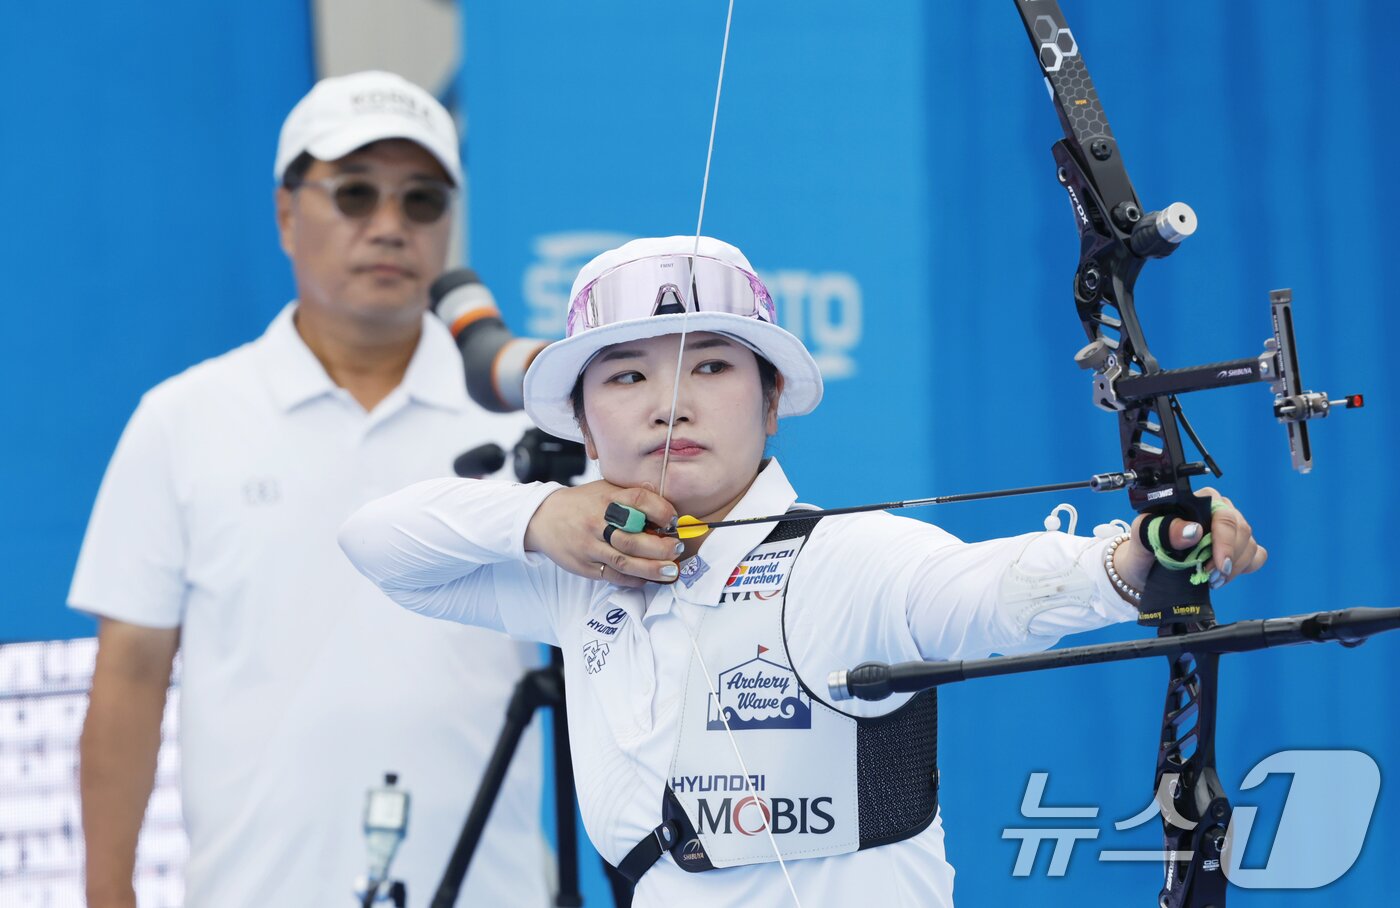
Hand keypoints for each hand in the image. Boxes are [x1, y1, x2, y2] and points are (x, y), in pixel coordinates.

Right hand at [524, 480, 682, 587]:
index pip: (639, 500)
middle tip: (677, 549)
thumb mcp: (605, 489)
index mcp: (606, 498)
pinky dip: (633, 579)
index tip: (673, 520)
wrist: (543, 518)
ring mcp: (589, 546)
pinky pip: (612, 575)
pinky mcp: (584, 565)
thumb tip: (666, 506)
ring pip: (625, 562)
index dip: (661, 510)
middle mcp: (597, 522)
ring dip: (652, 569)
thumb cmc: (582, 504)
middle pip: (633, 538)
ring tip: (671, 571)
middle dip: (661, 547)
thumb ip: (631, 496)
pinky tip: (647, 578)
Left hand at [1112, 487, 1267, 596]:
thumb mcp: (1143, 538)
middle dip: (1228, 557)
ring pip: (1250, 543)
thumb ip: (1162, 531)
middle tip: (1207, 575)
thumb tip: (1193, 531)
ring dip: (1234, 567)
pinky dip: (1244, 567)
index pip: (1223, 514)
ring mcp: (1228, 530)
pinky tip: (1222, 576)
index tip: (1217, 564)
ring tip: (1210, 579)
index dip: (1224, 541)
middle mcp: (1216, 511)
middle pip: (1241, 530)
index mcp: (1195, 501)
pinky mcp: (1236, 548)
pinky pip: (1256, 554)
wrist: (1144, 570)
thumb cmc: (1144, 549)